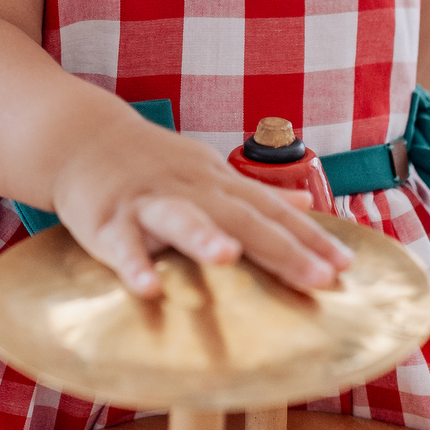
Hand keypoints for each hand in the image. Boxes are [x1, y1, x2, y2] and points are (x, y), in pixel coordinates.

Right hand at [51, 121, 351, 297]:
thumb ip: (258, 194)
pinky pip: (121, 245)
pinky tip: (148, 290)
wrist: (83, 139)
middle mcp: (191, 190)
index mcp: (218, 183)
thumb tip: (311, 207)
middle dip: (282, 248)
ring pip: (180, 218)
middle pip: (241, 218)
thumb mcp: (210, 172)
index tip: (346, 265)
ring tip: (230, 259)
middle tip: (321, 277)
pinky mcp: (108, 219)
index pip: (272, 210)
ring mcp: (148, 202)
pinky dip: (133, 265)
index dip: (310, 237)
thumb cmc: (154, 165)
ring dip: (203, 237)